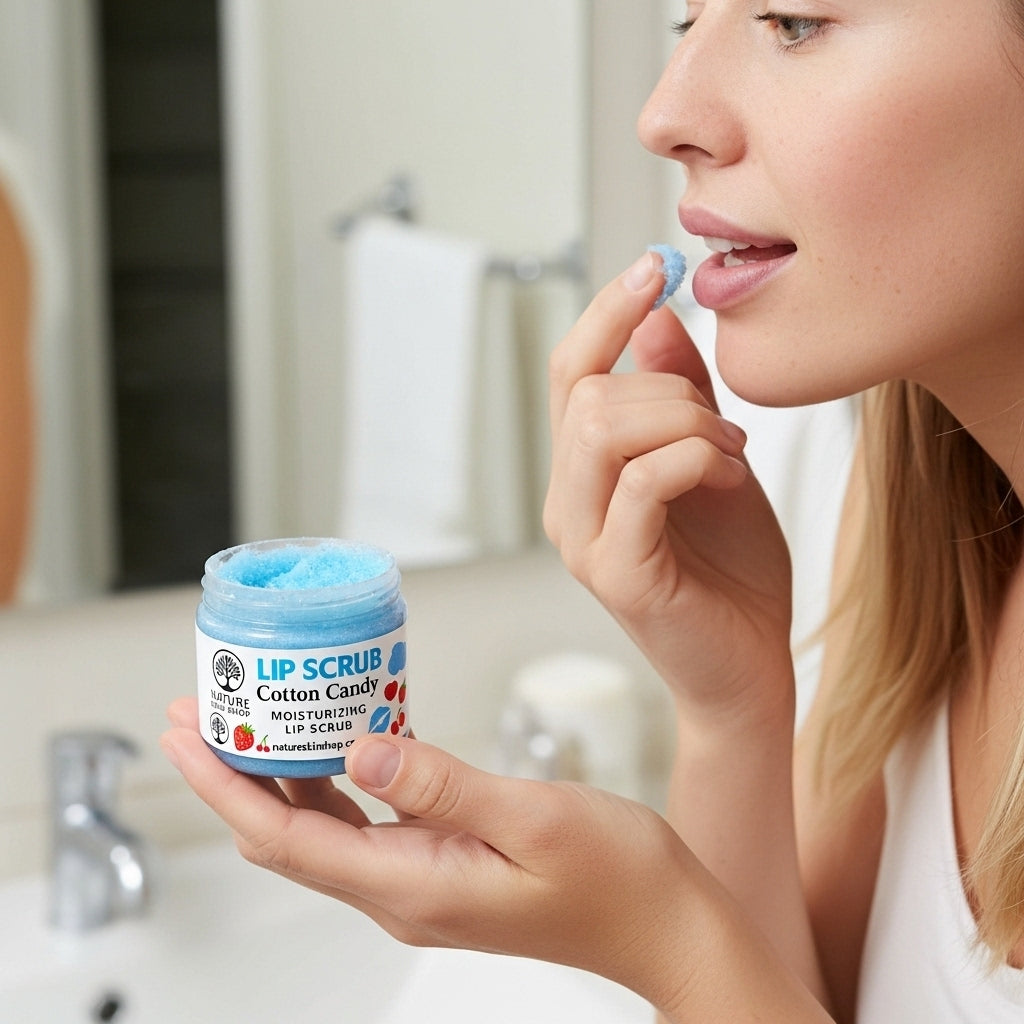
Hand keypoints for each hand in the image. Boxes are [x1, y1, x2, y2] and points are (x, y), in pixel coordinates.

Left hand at [161, 698, 698, 1012]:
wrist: (663, 922)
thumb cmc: (616, 877)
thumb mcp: (532, 817)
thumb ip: (442, 783)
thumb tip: (361, 747)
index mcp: (413, 884)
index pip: (284, 836)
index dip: (222, 785)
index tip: (183, 735)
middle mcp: (401, 891)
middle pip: (287, 833)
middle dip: (233, 774)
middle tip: (200, 711)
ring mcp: (418, 882)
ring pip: (321, 827)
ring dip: (278, 775)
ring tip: (252, 719)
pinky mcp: (440, 866)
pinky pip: (366, 820)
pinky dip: (335, 779)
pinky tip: (338, 740)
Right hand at [544, 254, 792, 719]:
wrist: (749, 667)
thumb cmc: (731, 572)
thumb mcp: (711, 463)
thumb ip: (681, 396)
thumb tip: (654, 318)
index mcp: (583, 475)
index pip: (569, 374)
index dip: (605, 313)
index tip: (655, 266)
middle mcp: (568, 505)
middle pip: (586, 393)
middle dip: (670, 389)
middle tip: (726, 427)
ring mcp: (584, 542)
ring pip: (604, 428)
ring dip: (685, 422)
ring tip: (731, 455)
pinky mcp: (617, 574)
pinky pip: (642, 482)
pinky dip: (694, 460)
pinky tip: (729, 480)